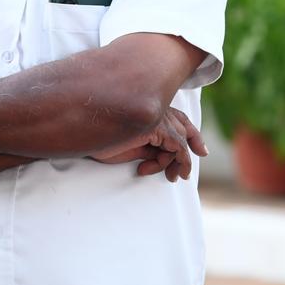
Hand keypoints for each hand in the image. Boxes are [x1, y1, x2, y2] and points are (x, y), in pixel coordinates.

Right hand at [90, 107, 206, 181]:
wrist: (83, 133)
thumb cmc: (101, 138)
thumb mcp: (132, 145)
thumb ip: (150, 146)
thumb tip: (166, 157)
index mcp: (150, 107)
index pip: (179, 117)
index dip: (193, 134)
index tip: (201, 151)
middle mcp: (156, 107)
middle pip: (184, 126)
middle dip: (190, 147)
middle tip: (189, 168)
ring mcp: (156, 114)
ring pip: (180, 140)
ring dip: (176, 162)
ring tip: (169, 177)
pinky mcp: (154, 125)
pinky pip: (177, 146)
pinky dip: (177, 161)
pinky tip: (168, 174)